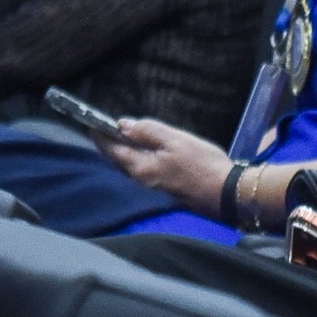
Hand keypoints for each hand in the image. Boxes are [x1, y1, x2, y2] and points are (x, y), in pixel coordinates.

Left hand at [101, 117, 233, 215]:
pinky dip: (137, 159)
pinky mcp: (161, 190)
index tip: (92, 124)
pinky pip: (141, 171)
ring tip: (124, 137)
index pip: (111, 149)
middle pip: (118, 160)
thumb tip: (123, 124)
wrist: (225, 192)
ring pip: (129, 166)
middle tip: (107, 128)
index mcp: (140, 167)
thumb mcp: (176, 140)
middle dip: (111, 144)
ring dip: (124, 152)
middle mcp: (139, 180)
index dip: (100, 136)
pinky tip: (144, 152)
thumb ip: (148, 131)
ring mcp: (150, 188)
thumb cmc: (202, 163)